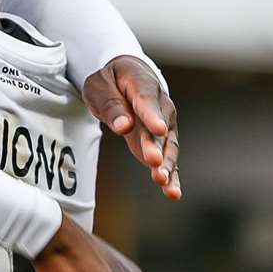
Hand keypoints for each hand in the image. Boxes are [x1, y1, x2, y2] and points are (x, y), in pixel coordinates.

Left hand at [83, 56, 180, 198]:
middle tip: (154, 161)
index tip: (158, 130)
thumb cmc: (111, 81)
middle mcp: (160, 106)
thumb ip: (112, 105)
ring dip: (166, 164)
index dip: (153, 116)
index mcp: (142, 85)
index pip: (147, 101)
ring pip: (167, 147)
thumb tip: (123, 126)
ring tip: (163, 182)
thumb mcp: (100, 86)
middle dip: (156, 145)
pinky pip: (168, 159)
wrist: (126, 79)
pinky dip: (171, 175)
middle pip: (159, 128)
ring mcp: (164, 126)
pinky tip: (173, 192)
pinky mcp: (161, 143)